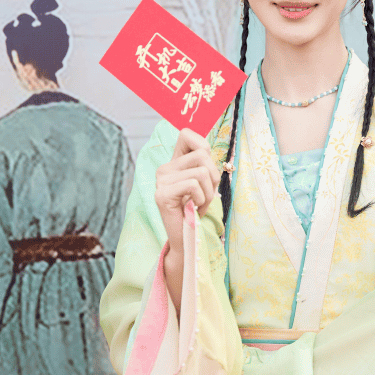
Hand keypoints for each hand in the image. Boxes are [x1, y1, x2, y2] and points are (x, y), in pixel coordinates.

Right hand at [154, 129, 221, 311]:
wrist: (186, 241)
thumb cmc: (197, 212)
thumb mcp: (204, 183)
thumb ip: (204, 164)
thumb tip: (208, 148)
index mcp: (173, 163)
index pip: (187, 134)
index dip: (204, 146)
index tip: (206, 170)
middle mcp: (163, 168)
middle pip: (203, 155)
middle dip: (214, 178)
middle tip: (205, 195)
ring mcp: (161, 181)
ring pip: (202, 171)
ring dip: (209, 192)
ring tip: (199, 204)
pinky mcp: (162, 194)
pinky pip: (194, 184)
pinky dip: (202, 200)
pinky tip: (193, 210)